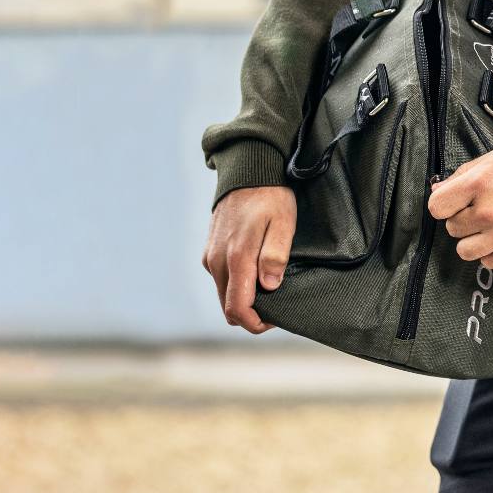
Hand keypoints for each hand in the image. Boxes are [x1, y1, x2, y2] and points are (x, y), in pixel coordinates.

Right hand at [201, 185, 296, 332]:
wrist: (248, 169)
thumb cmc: (270, 196)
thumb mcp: (283, 223)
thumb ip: (275, 255)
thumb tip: (269, 287)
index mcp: (236, 257)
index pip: (237, 309)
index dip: (255, 323)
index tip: (275, 318)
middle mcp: (217, 261)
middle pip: (228, 307)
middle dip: (251, 313)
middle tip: (276, 303)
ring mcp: (210, 256)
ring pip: (224, 294)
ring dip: (243, 299)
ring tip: (268, 285)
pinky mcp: (209, 250)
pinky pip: (221, 279)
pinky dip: (236, 285)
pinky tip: (255, 272)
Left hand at [427, 144, 492, 269]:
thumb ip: (465, 173)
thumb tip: (438, 190)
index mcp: (480, 182)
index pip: (437, 207)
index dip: (444, 205)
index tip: (454, 204)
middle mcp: (489, 211)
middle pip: (452, 229)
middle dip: (463, 220)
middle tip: (483, 211)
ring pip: (465, 251)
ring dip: (474, 240)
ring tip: (490, 229)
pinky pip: (488, 262)